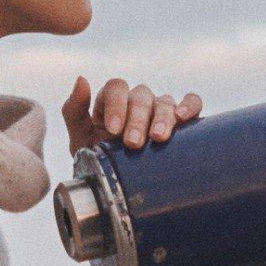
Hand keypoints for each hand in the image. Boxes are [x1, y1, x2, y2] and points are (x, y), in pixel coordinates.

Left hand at [61, 76, 201, 158]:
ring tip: (158, 138)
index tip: (112, 130)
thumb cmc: (98, 159)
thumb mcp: (79, 139)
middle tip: (133, 143)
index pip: (116, 88)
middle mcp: (137, 101)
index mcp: (112, 101)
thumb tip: (81, 79)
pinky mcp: (180, 120)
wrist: (119, 186)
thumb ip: (74, 110)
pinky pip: (191, 103)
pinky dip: (190, 106)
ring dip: (162, 118)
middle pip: (141, 96)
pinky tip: (184, 119)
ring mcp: (159, 109)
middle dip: (137, 119)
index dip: (116, 105)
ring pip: (165, 102)